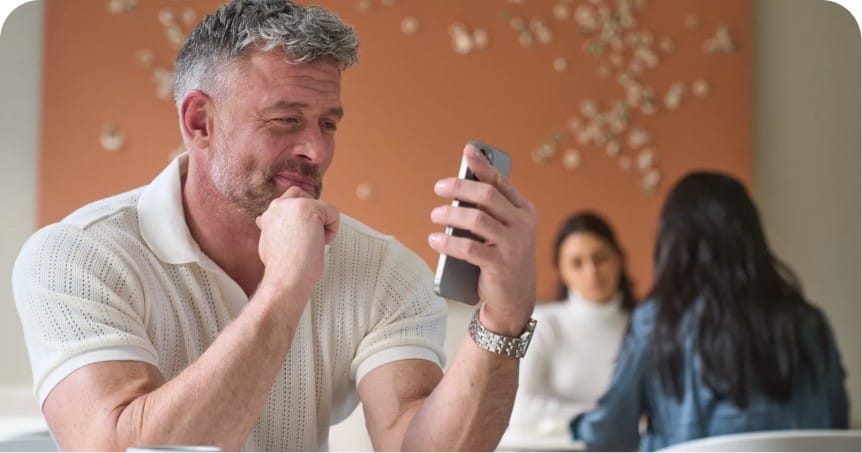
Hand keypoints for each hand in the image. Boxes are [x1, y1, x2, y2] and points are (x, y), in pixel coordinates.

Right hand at [255, 186, 339, 301]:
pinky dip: (333, 230)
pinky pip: (333, 212)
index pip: (290, 203)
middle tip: (309, 238)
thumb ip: (269, 228)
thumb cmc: (281, 269)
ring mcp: (292, 205)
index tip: (297, 239)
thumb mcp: (267, 244)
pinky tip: (319, 243)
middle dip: (312, 213)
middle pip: (304, 196)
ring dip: (323, 225)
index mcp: (268, 214)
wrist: (286, 279)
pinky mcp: (309, 207)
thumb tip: (261, 220)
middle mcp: (278, 205)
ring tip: (312, 244)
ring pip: (321, 206)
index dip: (300, 220)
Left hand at [429, 143, 536, 334]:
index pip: (501, 182)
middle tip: (439, 188)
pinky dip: (448, 243)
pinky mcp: (500, 266)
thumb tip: (457, 189)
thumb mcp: (501, 231)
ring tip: (435, 215)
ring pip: (477, 220)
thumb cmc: (502, 258)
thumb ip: (488, 211)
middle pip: (487, 196)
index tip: (467, 151)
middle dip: (460, 188)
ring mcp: (514, 246)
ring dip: (450, 215)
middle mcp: (522, 225)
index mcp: (523, 211)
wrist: (514, 299)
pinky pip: (470, 249)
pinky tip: (434, 240)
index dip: (483, 166)